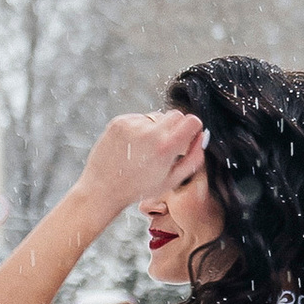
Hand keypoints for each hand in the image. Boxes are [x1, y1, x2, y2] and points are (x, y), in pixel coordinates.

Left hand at [76, 110, 204, 215]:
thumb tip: (201, 139)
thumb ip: (192, 159)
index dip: (193, 128)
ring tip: (145, 149)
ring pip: (156, 116)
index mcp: (166, 147)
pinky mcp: (119, 122)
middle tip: (168, 144)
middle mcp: (150, 132)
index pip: (192, 121)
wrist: (102, 189)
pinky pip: (139, 118)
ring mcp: (133, 125)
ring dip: (156, 128)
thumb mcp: (171, 181)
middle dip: (177, 127)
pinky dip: (139, 129)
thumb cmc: (137, 189)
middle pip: (176, 115)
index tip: (189, 135)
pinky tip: (133, 146)